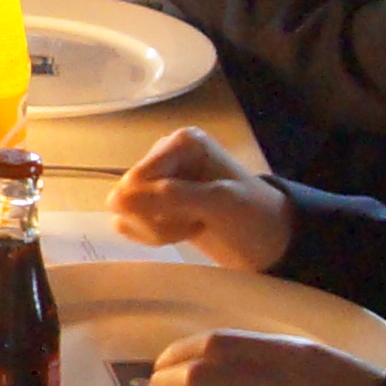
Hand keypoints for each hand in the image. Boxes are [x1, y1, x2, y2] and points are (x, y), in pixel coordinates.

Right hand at [107, 128, 290, 267]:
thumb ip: (171, 197)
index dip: (155, 206)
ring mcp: (157, 181)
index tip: (192, 215)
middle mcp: (165, 156)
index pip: (136, 180)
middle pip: (126, 195)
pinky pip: (128, 222)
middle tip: (191, 223)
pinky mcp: (154, 204)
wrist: (269, 242)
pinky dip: (150, 234)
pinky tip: (179, 231)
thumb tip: (117, 199)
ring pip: (124, 211)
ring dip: (155, 228)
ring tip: (189, 226)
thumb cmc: (252, 216)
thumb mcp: (218, 202)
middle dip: (156, 218)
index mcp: (180, 143)